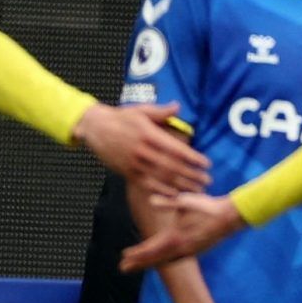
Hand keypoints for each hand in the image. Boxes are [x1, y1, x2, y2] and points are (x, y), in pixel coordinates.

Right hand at [73, 102, 208, 194]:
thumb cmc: (121, 117)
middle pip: (172, 166)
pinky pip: (147, 185)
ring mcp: (135, 163)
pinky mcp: (128, 172)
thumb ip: (161, 112)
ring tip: (197, 190)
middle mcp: (143, 150)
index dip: (192, 158)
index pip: (176, 149)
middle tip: (207, 180)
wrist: (94, 128)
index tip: (206, 163)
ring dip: (181, 185)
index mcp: (149, 135)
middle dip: (191, 175)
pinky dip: (162, 191)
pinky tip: (175, 196)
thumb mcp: (141, 110)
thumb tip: (178, 106)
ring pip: (162, 178)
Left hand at [119, 192, 247, 271]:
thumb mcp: (185, 201)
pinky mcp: (196, 250)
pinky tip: (164, 259)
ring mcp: (189, 251)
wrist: (230, 217)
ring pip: (166, 260)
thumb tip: (151, 201)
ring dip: (151, 262)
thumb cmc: (207, 207)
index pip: (151, 248)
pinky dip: (165, 261)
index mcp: (175, 236)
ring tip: (139, 265)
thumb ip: (167, 203)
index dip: (137, 253)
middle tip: (123, 268)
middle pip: (155, 258)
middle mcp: (181, 247)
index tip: (124, 256)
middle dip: (139, 263)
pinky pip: (176, 259)